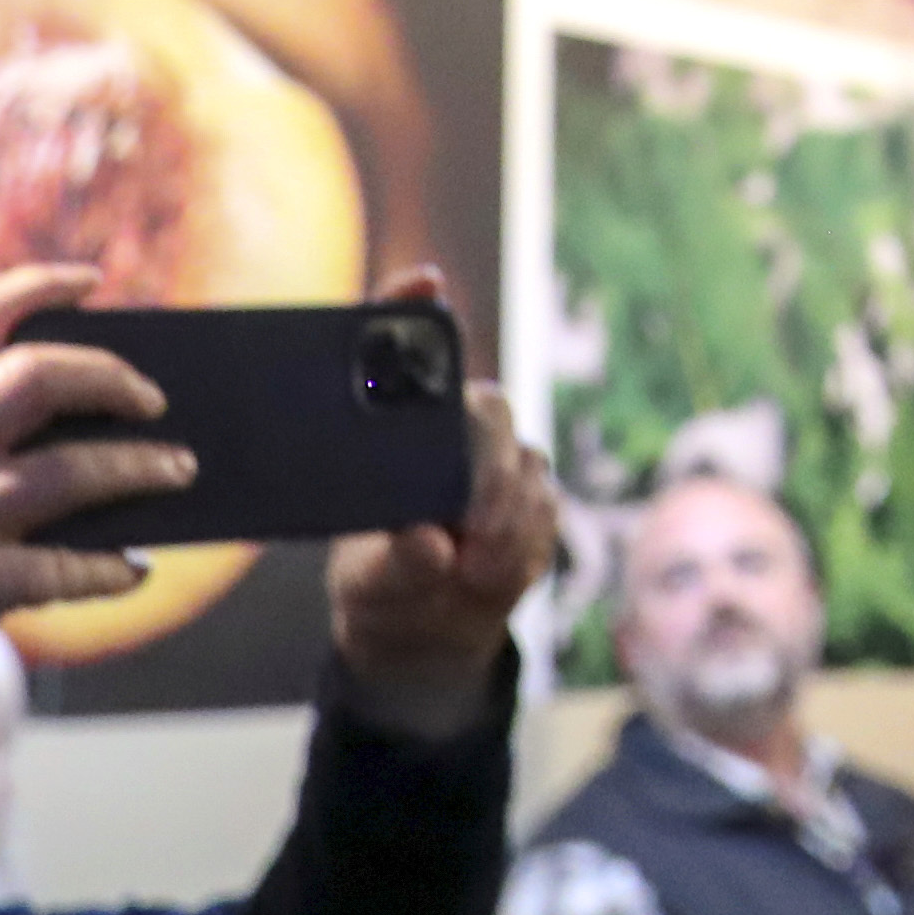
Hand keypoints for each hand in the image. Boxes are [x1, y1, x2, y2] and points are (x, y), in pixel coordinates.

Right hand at [0, 263, 189, 707]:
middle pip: (36, 375)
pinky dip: (112, 568)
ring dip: (143, 468)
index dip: (32, 286)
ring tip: (178, 471)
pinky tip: (132, 569)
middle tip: (154, 398)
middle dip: (111, 378)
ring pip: (73, 469)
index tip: (90, 281)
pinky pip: (68, 566)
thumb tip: (53, 436)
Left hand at [326, 267, 557, 738]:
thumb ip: (396, 564)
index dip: (409, 307)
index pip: (405, 356)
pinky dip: (521, 546)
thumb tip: (429, 538)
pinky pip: (546, 509)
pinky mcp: (538, 500)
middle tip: (467, 524)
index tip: (424, 282)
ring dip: (503, 521)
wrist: (428, 632)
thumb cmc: (381, 588)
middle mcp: (455, 433)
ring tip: (469, 571)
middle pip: (487, 408)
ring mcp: (504, 463)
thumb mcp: (366, 585)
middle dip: (485, 463)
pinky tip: (488, 576)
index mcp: (400, 435)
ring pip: (526, 464)